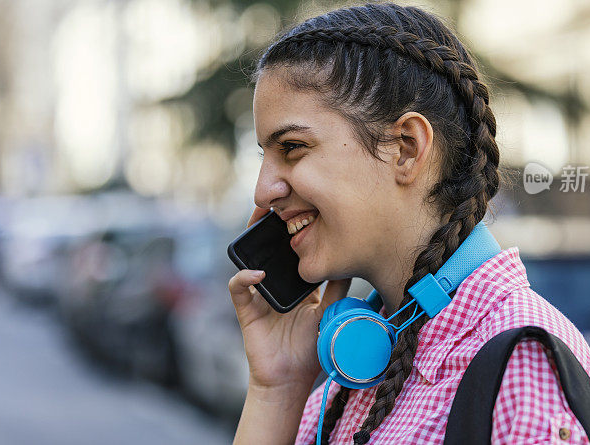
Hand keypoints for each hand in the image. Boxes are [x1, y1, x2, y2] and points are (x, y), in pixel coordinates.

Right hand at [229, 205, 350, 390]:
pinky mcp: (246, 309)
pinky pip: (238, 288)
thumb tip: (351, 261)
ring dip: (252, 242)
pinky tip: (257, 274)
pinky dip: (244, 278)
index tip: (304, 213)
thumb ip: (338, 288)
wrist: (290, 379)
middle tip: (279, 210)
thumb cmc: (312, 348)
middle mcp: (276, 285)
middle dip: (271, 228)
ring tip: (261, 224)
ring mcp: (259, 295)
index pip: (293, 252)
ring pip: (250, 261)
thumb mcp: (331, 312)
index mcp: (297, 284)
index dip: (295, 233)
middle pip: (269, 250)